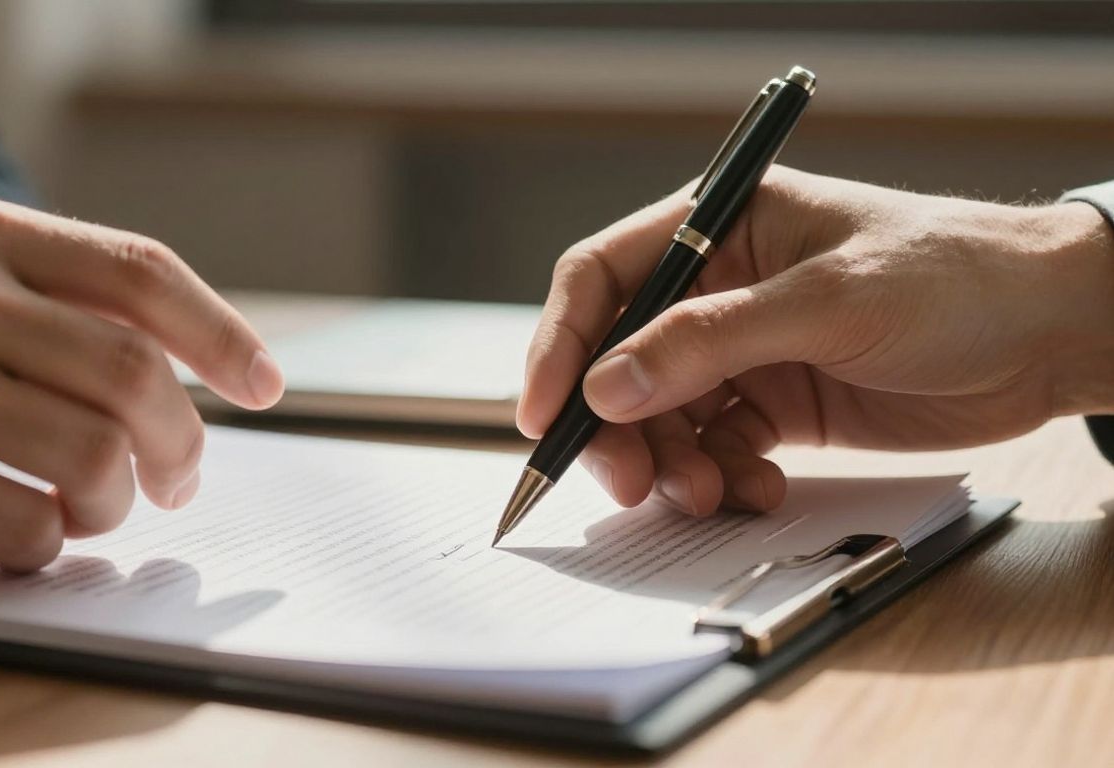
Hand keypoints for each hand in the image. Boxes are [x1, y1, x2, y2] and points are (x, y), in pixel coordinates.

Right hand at [0, 196, 283, 570]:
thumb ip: (47, 302)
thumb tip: (190, 366)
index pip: (138, 272)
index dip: (220, 334)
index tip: (264, 383)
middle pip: (135, 373)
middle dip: (182, 441)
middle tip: (180, 479)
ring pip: (95, 457)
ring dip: (114, 502)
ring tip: (88, 508)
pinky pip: (30, 527)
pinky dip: (48, 547)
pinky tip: (20, 535)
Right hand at [518, 167, 1113, 516]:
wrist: (1050, 333)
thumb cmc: (952, 277)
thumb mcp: (827, 301)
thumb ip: (710, 342)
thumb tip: (606, 386)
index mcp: (719, 228)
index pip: (603, 278)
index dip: (560, 343)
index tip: (540, 412)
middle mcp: (717, 288)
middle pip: (620, 362)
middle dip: (615, 427)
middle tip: (631, 482)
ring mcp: (743, 350)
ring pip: (661, 417)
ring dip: (670, 463)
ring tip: (709, 494)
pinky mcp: (774, 403)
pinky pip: (713, 449)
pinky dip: (719, 478)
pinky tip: (755, 489)